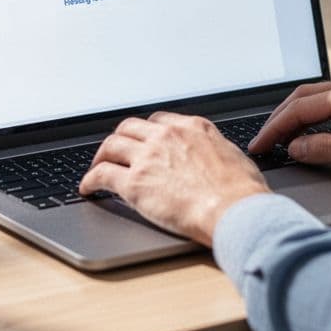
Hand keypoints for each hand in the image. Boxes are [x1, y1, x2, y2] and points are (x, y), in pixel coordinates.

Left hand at [79, 112, 270, 245]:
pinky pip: (101, 174)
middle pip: (130, 127)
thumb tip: (215, 158)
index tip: (142, 140)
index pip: (159, 120)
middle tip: (115, 151)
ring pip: (111, 145)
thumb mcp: (233, 156)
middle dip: (120, 139)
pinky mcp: (134, 183)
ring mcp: (148, 157)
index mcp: (192, 128)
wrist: (235, 210)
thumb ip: (215, 150)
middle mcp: (167, 136)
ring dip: (100, 156)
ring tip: (97, 166)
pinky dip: (90, 180)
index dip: (146, 131)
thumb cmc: (242, 193)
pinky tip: (87, 188)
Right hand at [247, 78, 330, 175]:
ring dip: (300, 115)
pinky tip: (318, 129)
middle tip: (265, 139)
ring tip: (284, 136)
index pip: (300, 108)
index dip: (275, 127)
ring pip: (323, 98)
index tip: (260, 144)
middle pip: (306, 96)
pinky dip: (320, 115)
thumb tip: (295, 147)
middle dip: (281, 117)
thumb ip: (325, 148)